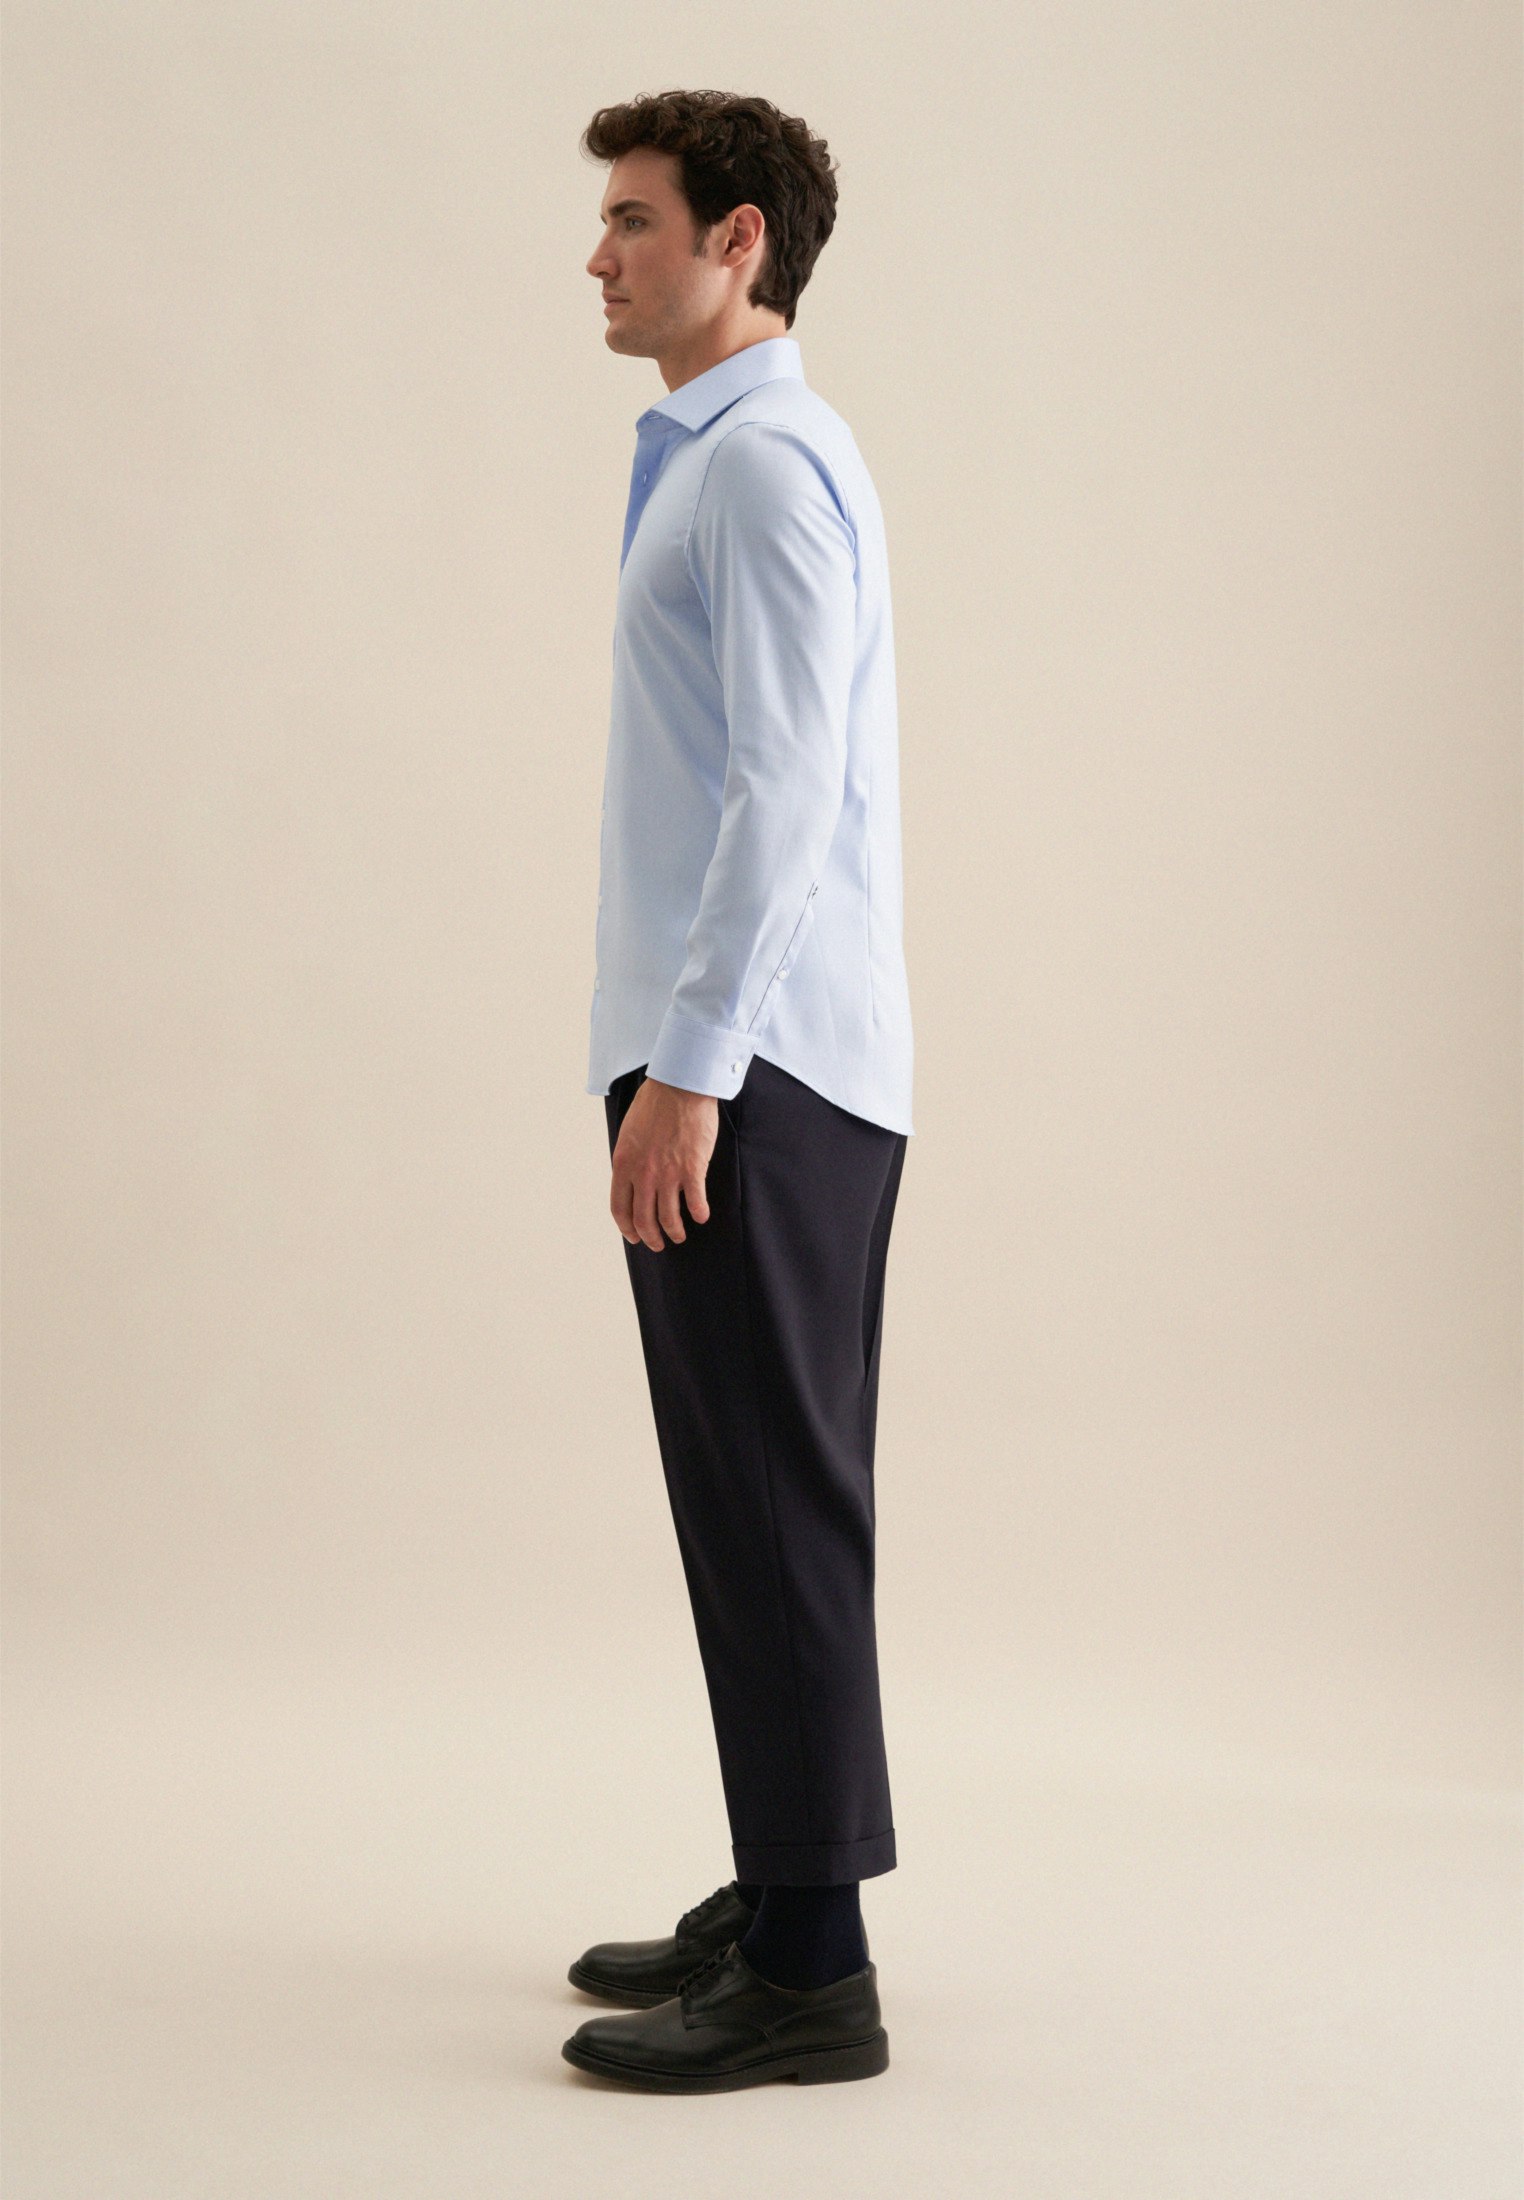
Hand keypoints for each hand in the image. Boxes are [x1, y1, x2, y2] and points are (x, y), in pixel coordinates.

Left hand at [610, 1077, 718, 1249]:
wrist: (678, 1087)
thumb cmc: (654, 1104)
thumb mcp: (628, 1134)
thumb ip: (629, 1160)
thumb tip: (632, 1180)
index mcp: (623, 1164)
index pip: (619, 1208)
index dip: (627, 1228)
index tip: (634, 1236)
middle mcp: (643, 1174)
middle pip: (643, 1219)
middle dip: (651, 1238)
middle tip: (658, 1244)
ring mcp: (668, 1173)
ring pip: (669, 1217)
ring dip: (674, 1231)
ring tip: (679, 1235)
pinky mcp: (692, 1169)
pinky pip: (695, 1202)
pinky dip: (699, 1213)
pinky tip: (701, 1216)